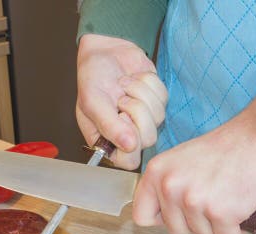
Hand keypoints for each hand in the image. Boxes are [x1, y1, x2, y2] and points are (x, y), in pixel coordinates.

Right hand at [76, 34, 167, 169]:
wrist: (105, 51)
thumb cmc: (92, 77)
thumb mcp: (92, 101)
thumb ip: (108, 125)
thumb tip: (128, 146)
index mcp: (108, 141)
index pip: (128, 161)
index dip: (129, 141)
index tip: (120, 118)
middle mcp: (129, 134)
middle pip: (148, 139)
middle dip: (136, 111)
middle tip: (121, 98)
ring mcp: (146, 119)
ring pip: (158, 117)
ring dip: (140, 93)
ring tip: (123, 84)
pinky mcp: (157, 101)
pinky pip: (163, 97)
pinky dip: (148, 83)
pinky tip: (134, 79)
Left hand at [132, 76, 255, 233]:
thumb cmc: (226, 147)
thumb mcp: (181, 160)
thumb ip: (167, 186)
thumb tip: (161, 215)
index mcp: (157, 173)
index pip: (142, 217)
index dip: (161, 219)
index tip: (176, 214)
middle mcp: (171, 187)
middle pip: (174, 231)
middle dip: (194, 222)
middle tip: (211, 200)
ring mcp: (195, 202)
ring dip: (217, 224)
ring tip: (226, 197)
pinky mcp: (221, 213)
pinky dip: (236, 228)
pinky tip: (239, 205)